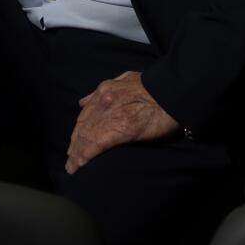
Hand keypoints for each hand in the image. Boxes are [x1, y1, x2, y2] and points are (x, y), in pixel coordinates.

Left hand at [65, 71, 179, 173]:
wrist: (174, 91)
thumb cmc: (157, 86)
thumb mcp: (128, 78)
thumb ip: (108, 88)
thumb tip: (86, 100)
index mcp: (106, 90)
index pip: (86, 113)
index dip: (78, 129)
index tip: (74, 141)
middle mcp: (103, 101)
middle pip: (82, 126)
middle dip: (74, 144)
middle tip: (70, 158)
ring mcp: (110, 115)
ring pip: (85, 137)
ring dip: (76, 153)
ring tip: (72, 167)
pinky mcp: (120, 129)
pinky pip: (95, 145)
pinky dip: (85, 156)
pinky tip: (79, 165)